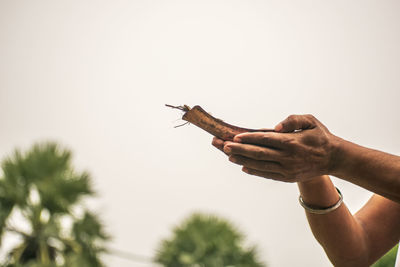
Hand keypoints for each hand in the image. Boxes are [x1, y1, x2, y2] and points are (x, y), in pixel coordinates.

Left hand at [221, 114, 338, 181]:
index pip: (266, 139)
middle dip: (238, 149)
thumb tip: (276, 126)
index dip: (249, 138)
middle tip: (222, 145)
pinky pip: (267, 175)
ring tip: (227, 155)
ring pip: (260, 165)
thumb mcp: (311, 121)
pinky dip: (254, 171)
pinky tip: (242, 166)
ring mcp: (287, 169)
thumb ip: (293, 120)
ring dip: (242, 160)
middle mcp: (288, 157)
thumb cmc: (319, 136)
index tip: (234, 137)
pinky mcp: (287, 178)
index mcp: (293, 142)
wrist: (333, 158)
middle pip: (258, 153)